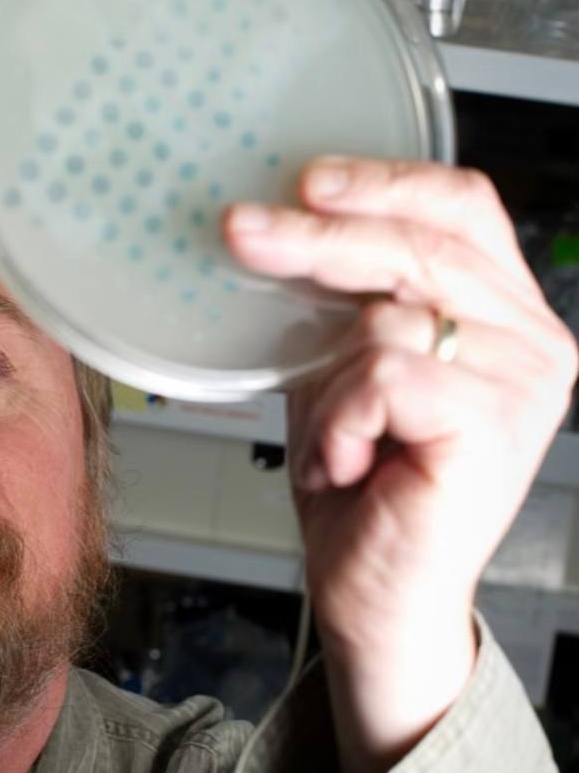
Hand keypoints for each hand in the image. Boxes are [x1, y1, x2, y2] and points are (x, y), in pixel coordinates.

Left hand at [223, 156, 577, 772]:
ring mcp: (522, 382)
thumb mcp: (343, 368)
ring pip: (386, 318)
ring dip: (327, 384)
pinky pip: (381, 375)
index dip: (385, 181)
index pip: (460, 209)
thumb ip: (341, 302)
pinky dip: (340, 418)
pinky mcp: (493, 425)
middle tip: (242, 231)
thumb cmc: (362, 481)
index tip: (308, 179)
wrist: (379, 593)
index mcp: (501, 312)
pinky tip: (350, 463)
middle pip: (420, 245)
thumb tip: (278, 227)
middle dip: (317, 237)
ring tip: (333, 443)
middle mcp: (529, 339)